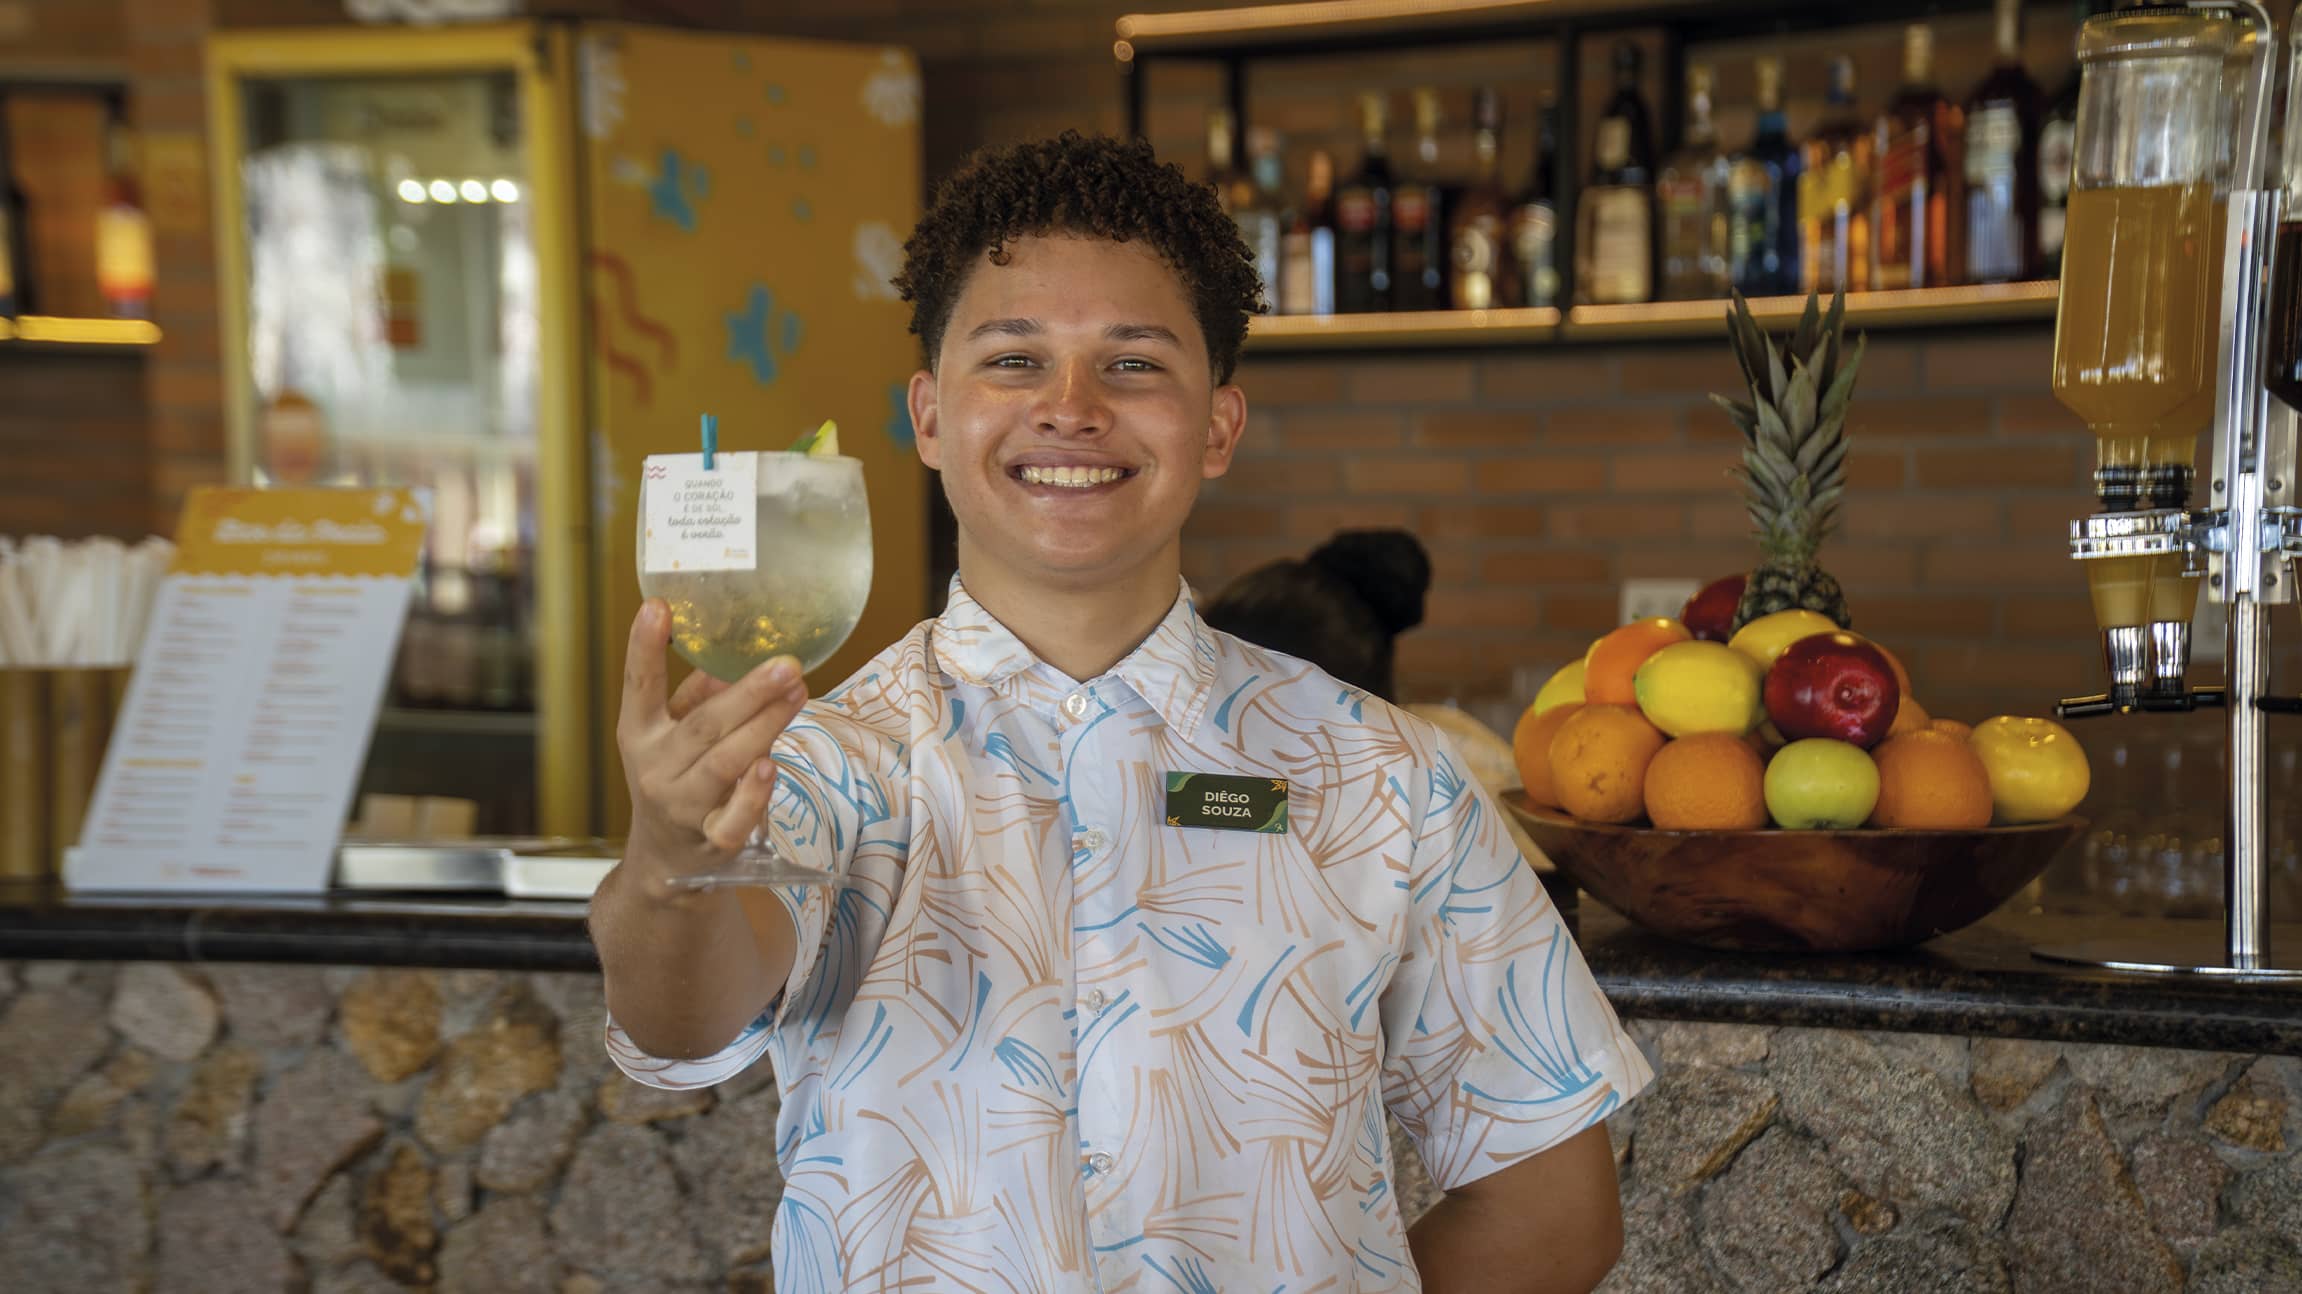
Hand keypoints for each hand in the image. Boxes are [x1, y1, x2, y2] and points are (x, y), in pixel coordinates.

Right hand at [616, 599, 808, 888]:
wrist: (665, 861)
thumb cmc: (676, 779)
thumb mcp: (673, 735)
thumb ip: (698, 696)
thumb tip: (732, 655)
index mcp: (640, 734)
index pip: (639, 686)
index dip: (644, 647)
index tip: (657, 607)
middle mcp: (655, 768)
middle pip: (703, 726)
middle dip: (747, 692)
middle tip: (786, 663)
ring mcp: (681, 807)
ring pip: (724, 763)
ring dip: (764, 727)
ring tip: (797, 693)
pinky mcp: (710, 840)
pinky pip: (733, 817)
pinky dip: (753, 793)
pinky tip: (771, 764)